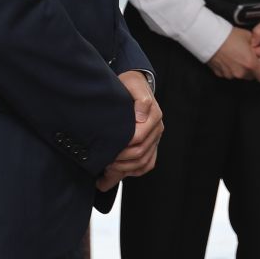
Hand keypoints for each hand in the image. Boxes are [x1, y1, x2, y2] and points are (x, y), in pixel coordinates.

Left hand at [96, 71, 163, 190]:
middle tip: (103, 162)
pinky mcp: (151, 145)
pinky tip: (117, 173)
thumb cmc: (130, 85)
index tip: (106, 149)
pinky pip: (146, 165)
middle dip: (120, 161)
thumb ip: (140, 99)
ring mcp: (154, 139)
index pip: (138, 138)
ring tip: (107, 171)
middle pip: (140, 154)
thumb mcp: (132, 85)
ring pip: (144, 163)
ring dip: (125, 170)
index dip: (122, 146)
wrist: (134, 86)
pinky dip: (133, 172)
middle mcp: (156, 130)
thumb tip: (141, 116)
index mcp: (153, 116)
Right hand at [209, 26, 259, 82]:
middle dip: (252, 69)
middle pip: (252, 76)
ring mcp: (230, 74)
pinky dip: (230, 68)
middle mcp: (241, 72)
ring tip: (236, 56)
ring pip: (240, 75)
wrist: (210, 37)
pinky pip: (229, 73)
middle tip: (248, 58)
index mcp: (250, 63)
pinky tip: (228, 58)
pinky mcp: (220, 74)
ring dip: (241, 69)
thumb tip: (259, 47)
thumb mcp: (248, 36)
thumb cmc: (228, 36)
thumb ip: (257, 45)